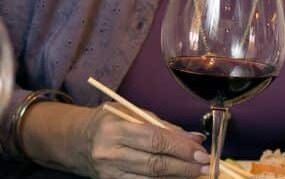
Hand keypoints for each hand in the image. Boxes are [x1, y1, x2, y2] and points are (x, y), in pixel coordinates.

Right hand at [79, 105, 208, 177]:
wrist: (78, 141)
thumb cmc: (108, 122)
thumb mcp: (130, 113)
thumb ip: (161, 125)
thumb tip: (193, 138)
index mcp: (114, 129)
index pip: (154, 140)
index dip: (180, 148)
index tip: (201, 151)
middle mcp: (110, 153)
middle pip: (155, 164)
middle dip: (184, 166)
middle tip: (206, 165)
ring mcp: (110, 173)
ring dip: (178, 177)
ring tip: (196, 173)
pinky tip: (177, 178)